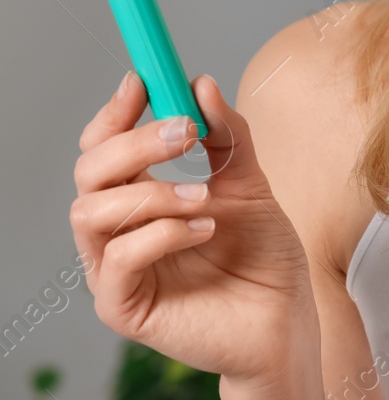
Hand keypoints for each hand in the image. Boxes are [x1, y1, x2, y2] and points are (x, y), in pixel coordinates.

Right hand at [69, 72, 317, 384]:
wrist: (288, 320)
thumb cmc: (264, 256)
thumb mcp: (252, 184)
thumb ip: (228, 138)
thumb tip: (201, 83)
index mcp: (141, 198)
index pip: (104, 148)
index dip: (116, 112)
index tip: (144, 79)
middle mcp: (118, 231)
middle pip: (89, 172)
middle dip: (133, 143)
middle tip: (184, 130)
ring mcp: (114, 271)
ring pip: (90, 212)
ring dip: (151, 192)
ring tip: (206, 198)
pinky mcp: (122, 308)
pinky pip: (115, 259)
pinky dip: (161, 234)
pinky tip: (205, 229)